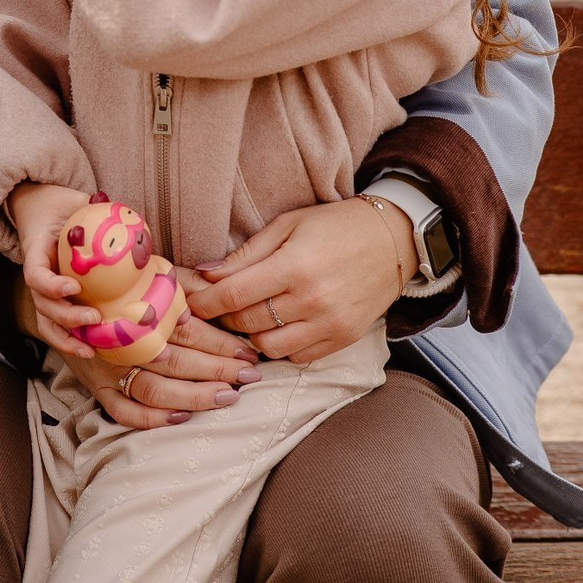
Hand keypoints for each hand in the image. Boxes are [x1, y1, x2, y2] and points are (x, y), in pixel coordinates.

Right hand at [7, 181, 98, 356]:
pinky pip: (57, 327)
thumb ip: (97, 209)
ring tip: (91, 348)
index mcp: (36, 251)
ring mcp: (43, 291)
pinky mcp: (54, 301)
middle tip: (94, 316)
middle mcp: (37, 276)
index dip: (51, 285)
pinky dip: (70, 342)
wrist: (42, 209)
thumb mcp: (76, 202)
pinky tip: (92, 350)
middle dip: (67, 316)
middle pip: (42, 305)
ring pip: (47, 323)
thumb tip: (134, 222)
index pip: (35, 274)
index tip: (73, 286)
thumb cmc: (60, 206)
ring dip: (67, 338)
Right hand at [63, 294, 267, 430]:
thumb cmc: (120, 289)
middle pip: (176, 360)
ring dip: (194, 396)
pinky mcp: (98, 387)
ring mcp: (109, 366)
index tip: (249, 352)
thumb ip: (186, 284)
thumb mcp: (151, 275)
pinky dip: (152, 418)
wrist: (64, 300)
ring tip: (227, 397)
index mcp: (139, 308)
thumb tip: (220, 286)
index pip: (187, 330)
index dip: (221, 342)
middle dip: (218, 370)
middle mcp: (123, 339)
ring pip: (154, 389)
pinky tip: (183, 416)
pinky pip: (123, 411)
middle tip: (249, 377)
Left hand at [191, 196, 412, 363]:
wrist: (392, 240)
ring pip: (268, 347)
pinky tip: (278, 327)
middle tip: (216, 308)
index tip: (189, 303)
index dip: (204, 302)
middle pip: (246, 323)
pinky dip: (281, 346)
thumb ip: (246, 254)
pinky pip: (297, 357)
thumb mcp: (287, 225)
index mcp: (293, 266)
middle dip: (223, 318)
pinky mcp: (343, 339)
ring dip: (251, 335)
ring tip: (247, 317)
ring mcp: (329, 324)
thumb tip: (205, 273)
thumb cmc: (334, 226)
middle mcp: (311, 300)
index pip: (232, 295)